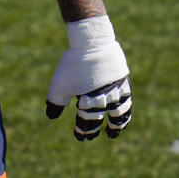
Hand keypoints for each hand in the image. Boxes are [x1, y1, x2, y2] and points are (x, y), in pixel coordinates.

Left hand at [45, 15, 131, 140]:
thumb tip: (51, 116)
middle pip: (103, 117)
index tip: (81, 137)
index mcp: (90, 101)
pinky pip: (126, 96)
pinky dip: (125, 105)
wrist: (91, 41)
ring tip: (118, 128)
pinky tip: (123, 106)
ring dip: (119, 122)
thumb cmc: (73, 64)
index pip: (87, 121)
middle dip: (98, 127)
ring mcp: (117, 88)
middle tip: (98, 136)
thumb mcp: (59, 84)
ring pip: (121, 110)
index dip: (84, 130)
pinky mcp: (122, 78)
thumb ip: (55, 102)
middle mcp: (106, 98)